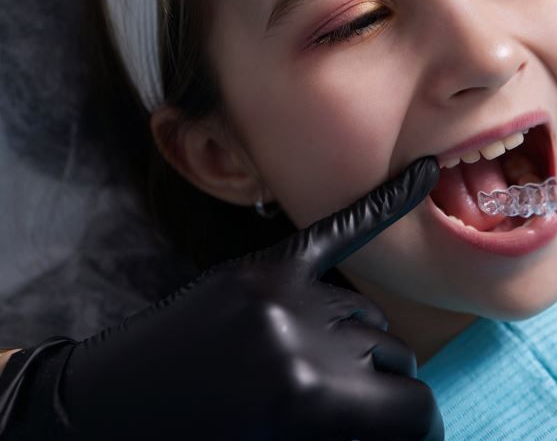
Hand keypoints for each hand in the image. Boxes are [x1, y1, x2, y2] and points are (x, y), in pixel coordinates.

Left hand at [0, 158, 443, 440]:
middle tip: (343, 406)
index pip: (414, 408)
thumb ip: (354, 427)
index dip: (416, 425)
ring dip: (358, 341)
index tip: (406, 429)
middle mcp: (301, 339)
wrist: (100, 414)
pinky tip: (422, 174)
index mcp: (308, 400)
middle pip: (393, 357)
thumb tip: (411, 415)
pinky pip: (337, 233)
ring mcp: (279, 294)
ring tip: (316, 364)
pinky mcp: (261, 268)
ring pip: (366, 315)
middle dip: (381, 385)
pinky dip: (381, 207)